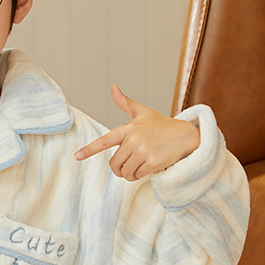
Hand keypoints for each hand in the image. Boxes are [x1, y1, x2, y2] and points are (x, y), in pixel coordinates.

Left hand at [74, 85, 199, 180]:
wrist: (187, 135)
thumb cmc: (162, 125)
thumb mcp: (143, 113)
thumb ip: (126, 103)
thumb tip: (113, 87)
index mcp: (128, 129)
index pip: (105, 141)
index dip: (89, 150)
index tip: (76, 156)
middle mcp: (133, 139)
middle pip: (114, 164)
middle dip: (120, 169)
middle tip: (131, 165)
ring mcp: (143, 150)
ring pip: (125, 172)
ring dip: (130, 174)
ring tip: (141, 165)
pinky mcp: (152, 162)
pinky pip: (137, 176)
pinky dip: (140, 176)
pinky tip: (149, 168)